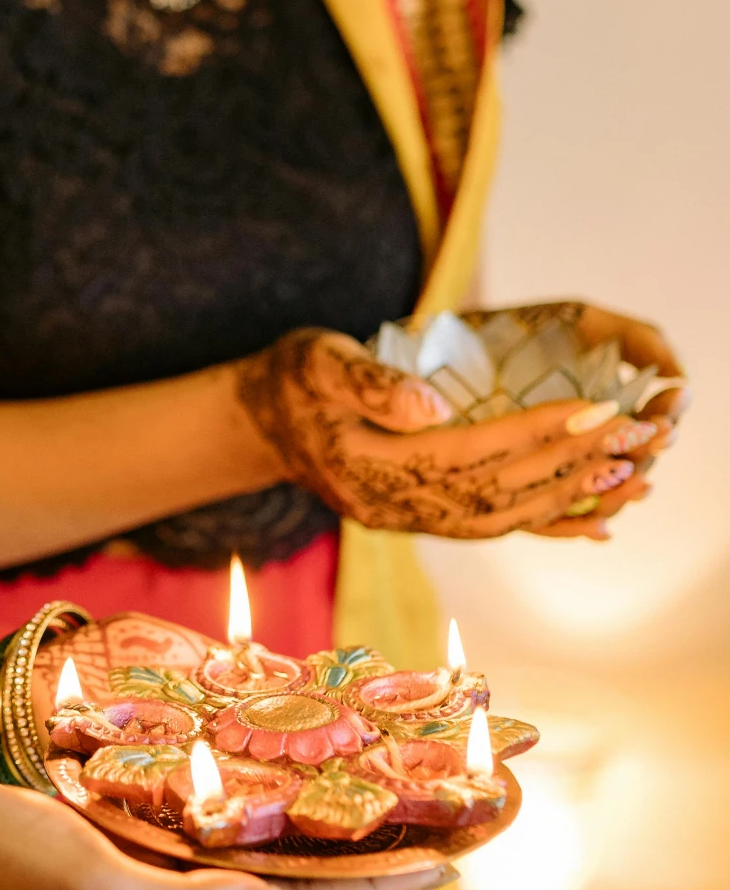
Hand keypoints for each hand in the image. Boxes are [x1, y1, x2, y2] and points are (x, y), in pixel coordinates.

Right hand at [0, 773, 449, 889]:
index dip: (383, 884)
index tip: (458, 860)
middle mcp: (187, 888)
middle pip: (304, 865)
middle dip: (374, 839)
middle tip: (445, 804)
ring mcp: (160, 851)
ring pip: (270, 827)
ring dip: (330, 801)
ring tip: (390, 767)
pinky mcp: (133, 814)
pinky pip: (220, 792)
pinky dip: (264, 767)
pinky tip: (289, 734)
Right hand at [234, 326, 668, 541]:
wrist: (259, 424)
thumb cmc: (291, 379)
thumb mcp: (317, 361)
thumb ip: (369, 382)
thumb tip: (433, 404)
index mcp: (368, 466)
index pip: (468, 453)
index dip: (534, 433)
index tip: (591, 408)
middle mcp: (390, 506)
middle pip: (494, 492)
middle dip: (567, 463)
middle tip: (631, 434)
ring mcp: (404, 521)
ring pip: (498, 519)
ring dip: (565, 497)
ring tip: (624, 471)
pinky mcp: (417, 520)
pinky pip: (488, 528)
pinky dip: (541, 521)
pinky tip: (590, 514)